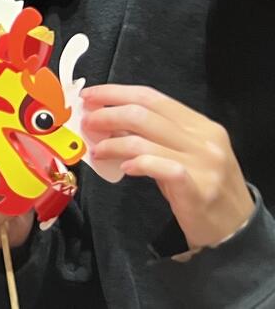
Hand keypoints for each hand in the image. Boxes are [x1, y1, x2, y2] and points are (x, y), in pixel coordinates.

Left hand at [82, 84, 254, 248]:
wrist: (234, 228)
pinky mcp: (197, 188)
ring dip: (111, 143)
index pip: (152, 97)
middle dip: (106, 115)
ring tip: (97, 150)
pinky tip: (122, 168)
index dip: (116, 93)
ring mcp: (203, 163)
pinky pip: (159, 167)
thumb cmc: (202, 189)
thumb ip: (153, 137)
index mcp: (201, 125)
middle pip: (143, 114)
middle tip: (86, 122)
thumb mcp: (182, 155)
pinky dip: (136, 164)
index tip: (90, 96)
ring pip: (143, 140)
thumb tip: (109, 123)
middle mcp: (204, 139)